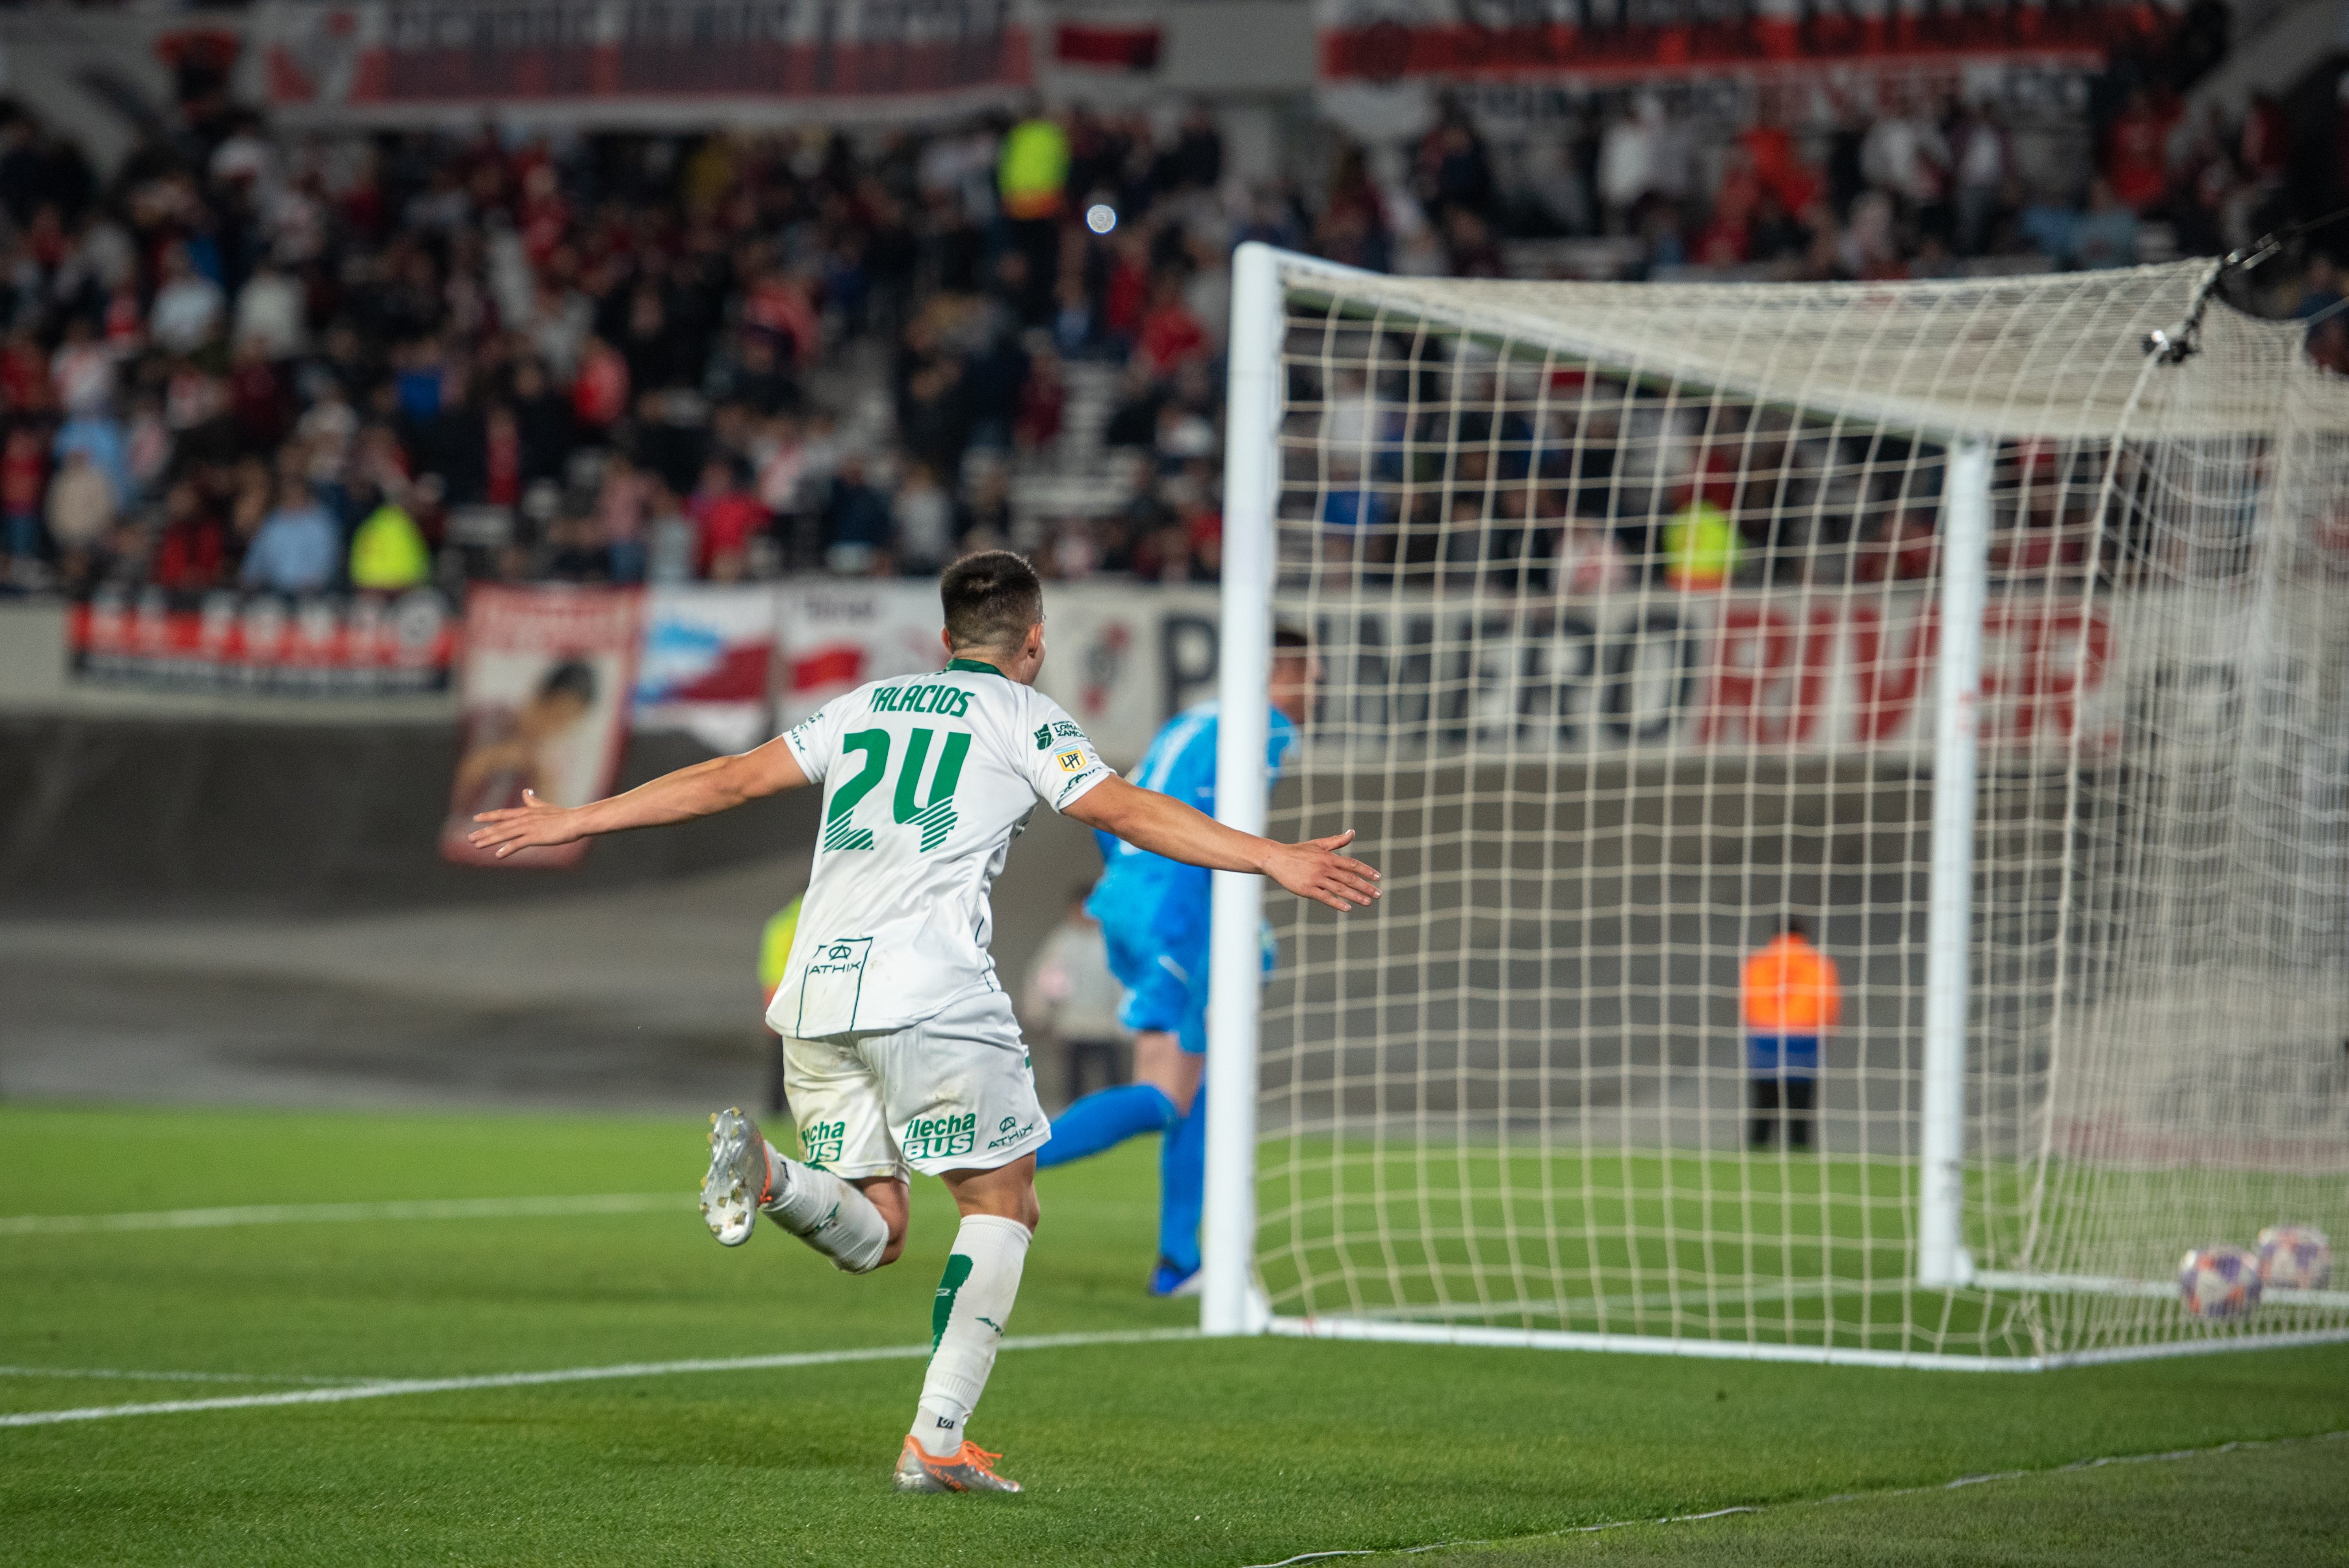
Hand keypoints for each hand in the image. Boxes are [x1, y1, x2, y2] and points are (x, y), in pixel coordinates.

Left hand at [466, 790, 586, 857]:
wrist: (576, 821)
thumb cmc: (563, 815)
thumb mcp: (545, 806)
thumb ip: (532, 801)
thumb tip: (526, 791)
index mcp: (526, 812)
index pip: (502, 814)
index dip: (488, 816)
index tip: (475, 818)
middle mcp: (524, 819)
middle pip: (499, 825)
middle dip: (484, 832)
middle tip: (470, 838)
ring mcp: (529, 828)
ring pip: (504, 834)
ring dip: (489, 840)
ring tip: (477, 845)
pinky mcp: (535, 837)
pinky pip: (517, 844)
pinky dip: (506, 849)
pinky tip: (498, 855)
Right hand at [1262, 829, 1379, 912]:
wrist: (1276, 859)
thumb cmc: (1298, 851)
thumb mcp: (1318, 844)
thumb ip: (1337, 841)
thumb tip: (1352, 832)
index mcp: (1328, 857)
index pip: (1352, 864)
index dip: (1366, 871)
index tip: (1378, 877)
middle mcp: (1325, 868)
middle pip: (1349, 878)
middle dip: (1366, 887)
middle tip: (1378, 894)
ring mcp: (1316, 879)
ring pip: (1340, 889)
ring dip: (1356, 896)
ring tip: (1368, 902)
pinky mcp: (1307, 889)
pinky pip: (1325, 897)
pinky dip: (1337, 903)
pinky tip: (1348, 908)